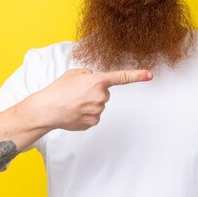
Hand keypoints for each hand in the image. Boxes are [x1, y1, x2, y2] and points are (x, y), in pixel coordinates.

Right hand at [20, 68, 152, 131]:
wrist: (47, 109)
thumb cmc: (59, 90)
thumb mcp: (75, 73)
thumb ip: (90, 75)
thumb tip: (96, 82)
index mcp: (98, 81)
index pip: (122, 77)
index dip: (137, 75)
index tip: (150, 75)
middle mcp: (101, 97)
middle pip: (105, 94)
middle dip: (94, 92)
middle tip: (77, 93)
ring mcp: (98, 111)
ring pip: (98, 106)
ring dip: (89, 104)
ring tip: (73, 103)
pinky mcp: (93, 122)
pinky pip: (93, 116)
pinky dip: (85, 114)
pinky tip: (74, 112)